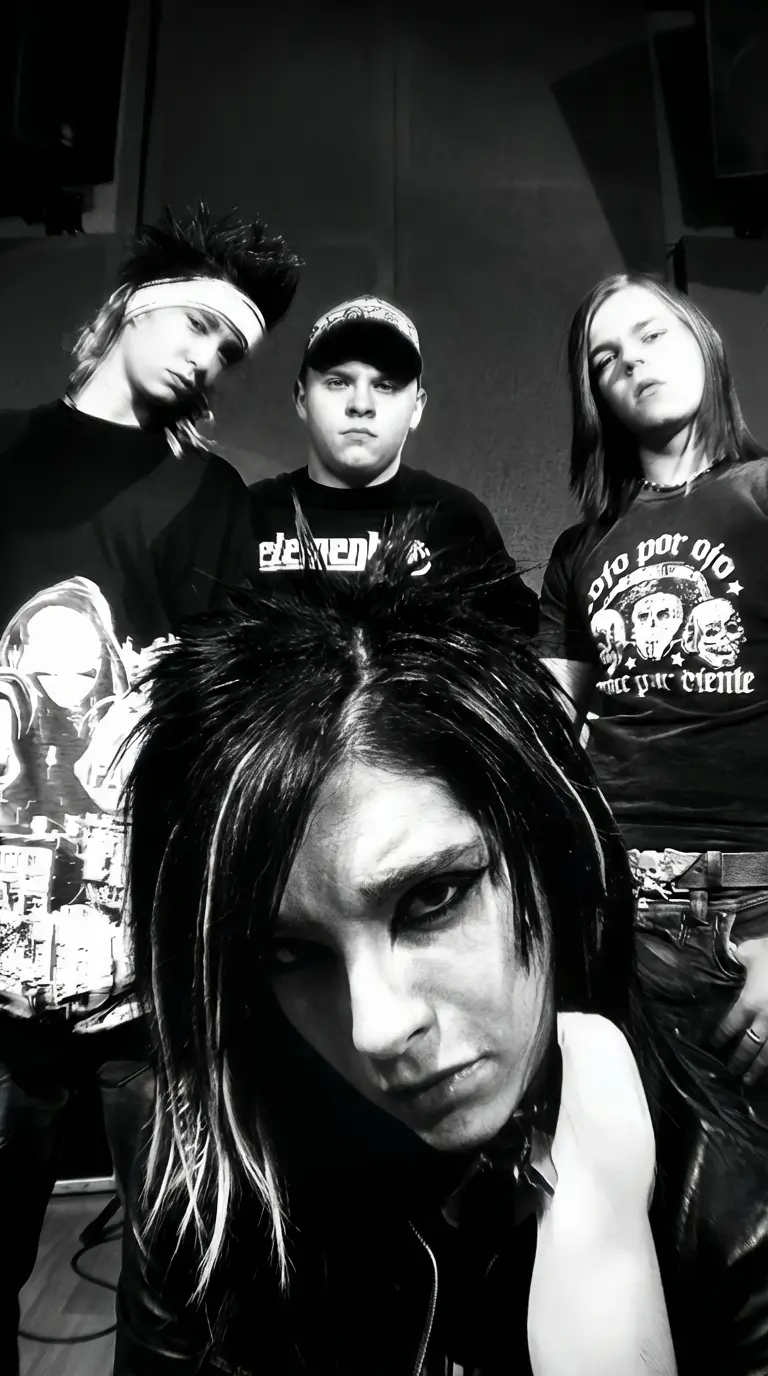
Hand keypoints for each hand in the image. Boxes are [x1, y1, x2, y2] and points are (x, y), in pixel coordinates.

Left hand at [712, 936, 767, 1082]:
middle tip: (732, 1072)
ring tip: (751, 1080)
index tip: (715, 1044)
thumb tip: (735, 955)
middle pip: (749, 1046)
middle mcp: (766, 1020)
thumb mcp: (753, 950)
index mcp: (750, 1002)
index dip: (721, 1035)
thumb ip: (741, 956)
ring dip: (759, 1069)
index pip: (731, 1023)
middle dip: (740, 1060)